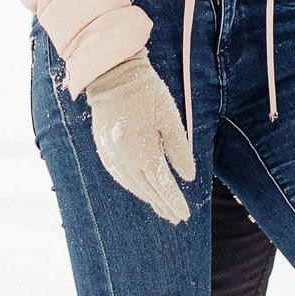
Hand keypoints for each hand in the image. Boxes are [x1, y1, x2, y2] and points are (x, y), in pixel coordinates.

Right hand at [83, 53, 195, 223]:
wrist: (112, 78)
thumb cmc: (147, 94)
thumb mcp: (169, 118)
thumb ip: (179, 149)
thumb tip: (189, 177)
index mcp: (144, 152)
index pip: (163, 186)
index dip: (174, 202)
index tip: (185, 215)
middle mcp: (126, 161)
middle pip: (148, 191)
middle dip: (163, 205)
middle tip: (177, 217)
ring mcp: (113, 158)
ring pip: (134, 187)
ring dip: (149, 199)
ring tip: (163, 209)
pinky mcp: (106, 152)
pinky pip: (122, 178)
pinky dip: (135, 187)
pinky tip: (143, 191)